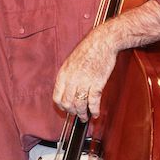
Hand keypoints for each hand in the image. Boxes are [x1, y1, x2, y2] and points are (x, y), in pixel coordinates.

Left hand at [54, 0, 159, 119]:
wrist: (102, 41)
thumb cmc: (88, 50)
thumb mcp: (71, 61)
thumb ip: (67, 76)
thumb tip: (66, 89)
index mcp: (64, 74)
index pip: (57, 97)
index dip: (61, 106)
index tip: (66, 109)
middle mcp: (72, 79)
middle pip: (68, 103)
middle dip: (72, 112)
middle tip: (77, 115)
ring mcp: (84, 82)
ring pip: (80, 105)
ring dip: (83, 114)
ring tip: (86, 117)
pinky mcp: (97, 83)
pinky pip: (93, 101)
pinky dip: (94, 110)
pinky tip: (95, 113)